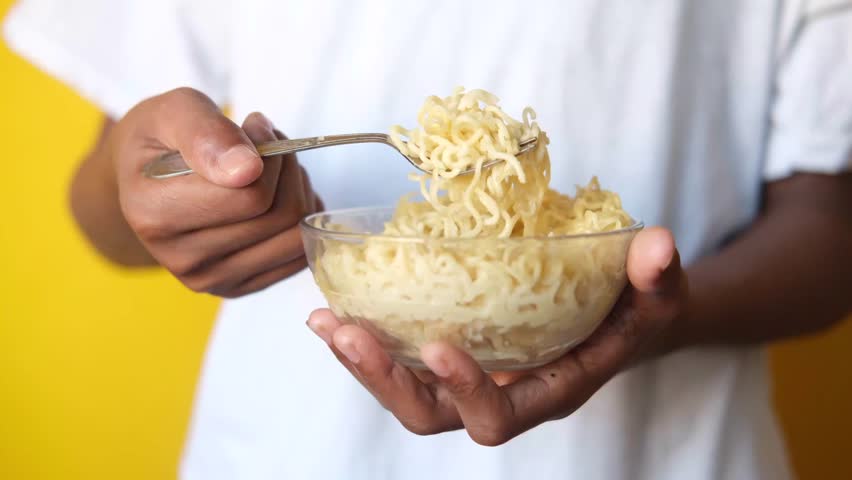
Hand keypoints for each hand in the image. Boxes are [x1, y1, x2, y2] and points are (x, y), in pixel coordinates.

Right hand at [110, 87, 320, 296]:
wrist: (148, 178)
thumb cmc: (162, 139)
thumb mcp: (175, 111)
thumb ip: (207, 133)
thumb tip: (246, 169)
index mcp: (153, 214)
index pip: (250, 195)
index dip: (267, 153)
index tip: (254, 126)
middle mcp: (179, 259)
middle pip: (277, 216)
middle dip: (284, 167)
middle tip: (266, 143)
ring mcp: (210, 280)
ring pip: (293, 237)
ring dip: (297, 192)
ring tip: (270, 168)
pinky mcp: (238, 287)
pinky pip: (297, 255)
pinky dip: (299, 218)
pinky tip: (276, 196)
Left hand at [307, 227, 687, 444]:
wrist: (615, 316)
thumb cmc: (634, 313)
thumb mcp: (656, 297)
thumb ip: (657, 278)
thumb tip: (657, 245)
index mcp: (546, 391)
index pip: (497, 417)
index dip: (468, 393)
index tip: (443, 348)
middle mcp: (500, 392)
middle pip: (431, 414)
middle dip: (386, 381)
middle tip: (350, 333)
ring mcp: (470, 375)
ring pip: (404, 390)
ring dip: (361, 361)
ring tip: (326, 321)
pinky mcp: (450, 349)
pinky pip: (400, 355)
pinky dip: (365, 336)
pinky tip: (334, 307)